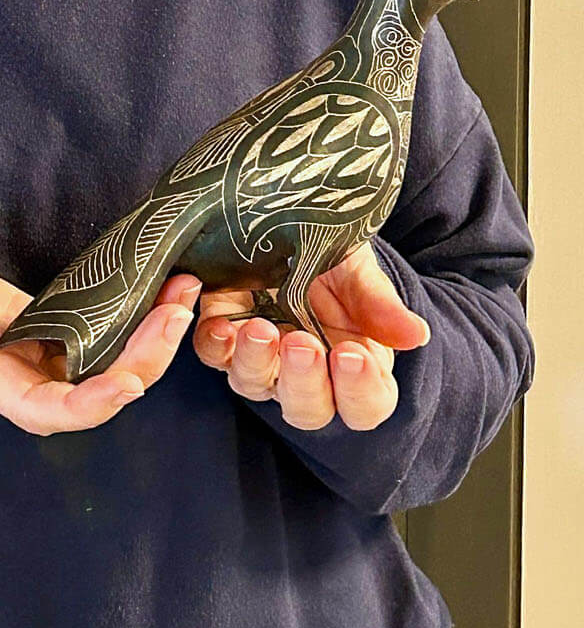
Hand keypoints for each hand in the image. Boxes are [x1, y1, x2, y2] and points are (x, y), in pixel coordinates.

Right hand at [0, 241, 203, 436]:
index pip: (46, 406)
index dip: (91, 402)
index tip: (128, 380)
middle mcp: (18, 374)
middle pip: (91, 393)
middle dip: (142, 361)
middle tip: (177, 310)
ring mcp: (33, 357)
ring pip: (101, 369)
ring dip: (146, 342)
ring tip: (181, 296)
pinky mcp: (41, 334)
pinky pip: (94, 342)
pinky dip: (128, 323)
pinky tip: (152, 294)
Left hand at [175, 241, 430, 430]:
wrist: (283, 219)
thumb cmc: (332, 253)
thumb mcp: (357, 268)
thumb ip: (379, 302)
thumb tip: (415, 334)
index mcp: (355, 364)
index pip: (365, 404)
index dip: (360, 390)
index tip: (352, 356)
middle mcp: (306, 373)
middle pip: (307, 408)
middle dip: (304, 382)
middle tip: (303, 345)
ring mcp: (261, 359)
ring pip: (254, 385)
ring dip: (256, 363)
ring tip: (260, 329)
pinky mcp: (221, 335)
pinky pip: (212, 353)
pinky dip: (215, 343)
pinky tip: (220, 324)